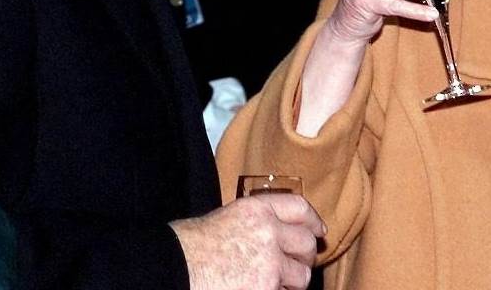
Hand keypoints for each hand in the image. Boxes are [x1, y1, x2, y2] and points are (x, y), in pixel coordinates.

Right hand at [171, 193, 325, 289]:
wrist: (171, 268)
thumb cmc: (188, 247)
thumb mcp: (224, 219)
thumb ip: (254, 224)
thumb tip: (275, 236)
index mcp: (256, 210)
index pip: (299, 208)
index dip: (313, 221)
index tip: (319, 231)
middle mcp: (268, 232)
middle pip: (307, 244)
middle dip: (304, 257)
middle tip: (296, 266)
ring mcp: (270, 264)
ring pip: (301, 276)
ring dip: (291, 282)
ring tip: (272, 283)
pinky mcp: (267, 289)